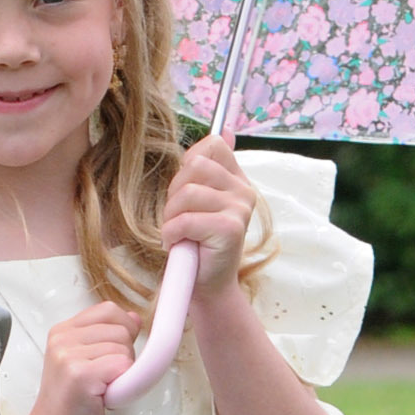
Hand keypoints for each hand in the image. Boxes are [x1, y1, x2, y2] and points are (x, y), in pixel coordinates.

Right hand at [13, 303, 140, 414]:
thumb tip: (135, 319)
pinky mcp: (81, 374)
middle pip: (120, 329)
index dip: (124, 328)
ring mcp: (69, 356)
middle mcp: (62, 339)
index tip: (116, 353)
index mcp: (62, 331)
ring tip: (102, 388)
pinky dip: (123, 384)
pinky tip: (104, 396)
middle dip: (124, 355)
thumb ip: (106, 337)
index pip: (108, 309)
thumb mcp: (84, 361)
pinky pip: (122, 366)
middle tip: (105, 379)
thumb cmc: (71, 404)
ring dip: (123, 372)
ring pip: (124, 348)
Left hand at [161, 134, 259, 296]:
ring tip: (178, 233)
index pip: (213, 145)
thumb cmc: (198, 244)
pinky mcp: (230, 229)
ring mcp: (239, 209)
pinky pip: (185, 220)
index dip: (188, 164)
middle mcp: (243, 191)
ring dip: (171, 216)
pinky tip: (177, 245)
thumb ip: (208, 168)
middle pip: (195, 165)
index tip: (186, 192)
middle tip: (178, 217)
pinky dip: (172, 234)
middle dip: (175, 192)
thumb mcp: (201, 201)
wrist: (206, 285)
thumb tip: (226, 128)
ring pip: (188, 192)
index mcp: (236, 180)